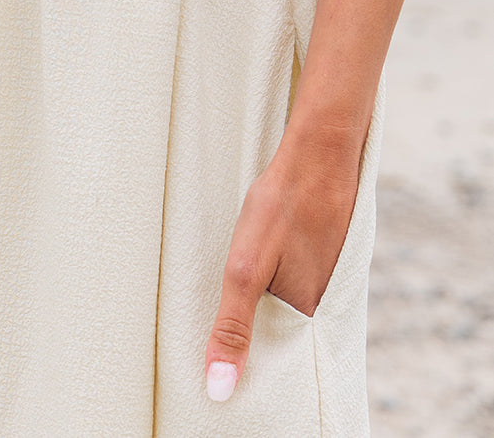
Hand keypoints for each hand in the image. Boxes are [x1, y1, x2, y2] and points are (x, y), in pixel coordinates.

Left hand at [203, 128, 363, 401]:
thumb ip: (232, 328)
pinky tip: (261, 276)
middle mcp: (322, 305)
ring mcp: (325, 278)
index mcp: (307, 318)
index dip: (250, 372)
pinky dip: (276, 287)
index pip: (277, 365)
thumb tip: (218, 389)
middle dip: (254, 346)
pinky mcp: (322, 256)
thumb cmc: (281, 207)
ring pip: (287, 310)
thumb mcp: (245, 270)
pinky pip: (295, 284)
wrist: (318, 154)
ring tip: (233, 316)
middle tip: (218, 350)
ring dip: (264, 314)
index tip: (221, 382)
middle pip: (282, 339)